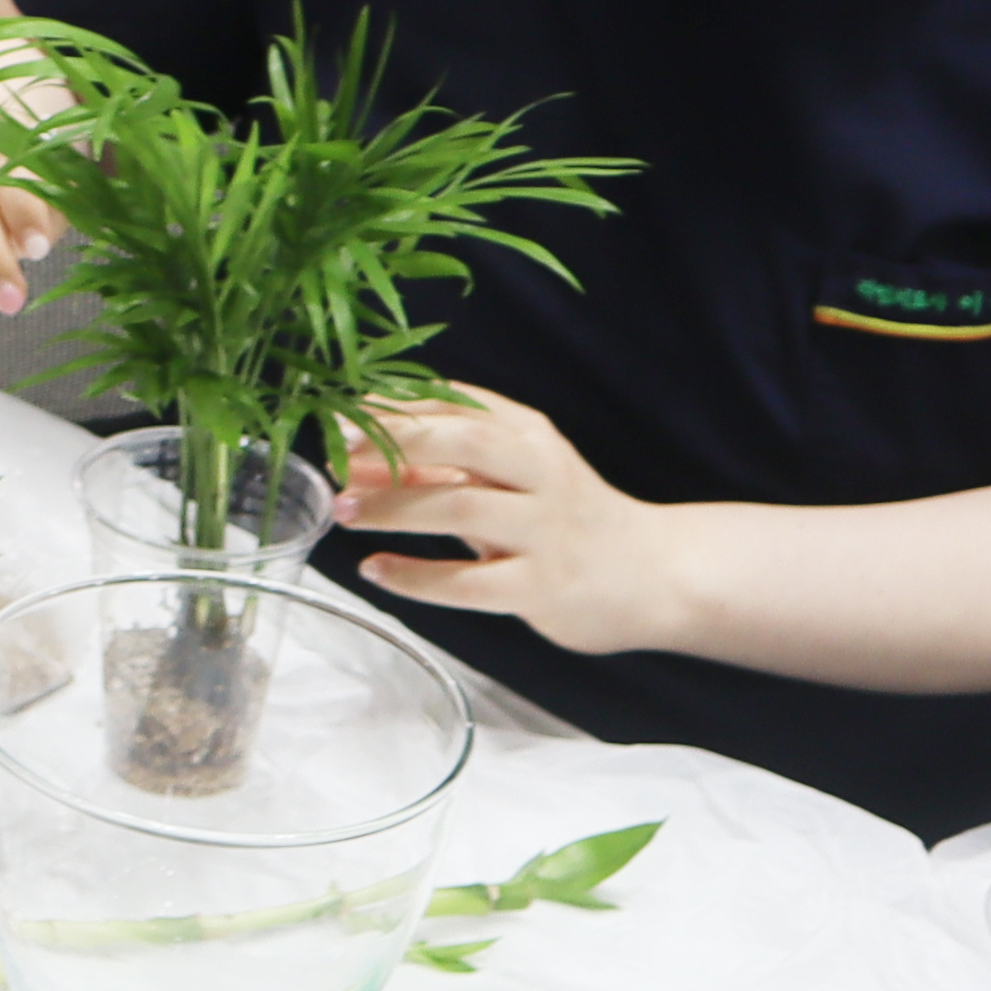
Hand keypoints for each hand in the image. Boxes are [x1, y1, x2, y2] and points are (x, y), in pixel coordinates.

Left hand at [345, 389, 696, 657]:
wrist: (656, 575)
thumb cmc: (566, 518)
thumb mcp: (512, 477)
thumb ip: (441, 466)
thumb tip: (354, 458)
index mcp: (530, 435)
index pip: (458, 404)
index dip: (394, 406)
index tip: (338, 411)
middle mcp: (541, 474)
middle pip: (465, 441)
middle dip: (394, 442)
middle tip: (334, 451)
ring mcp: (545, 531)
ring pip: (462, 509)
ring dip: (394, 508)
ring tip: (344, 511)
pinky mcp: (542, 587)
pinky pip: (469, 582)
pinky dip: (416, 577)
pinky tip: (375, 571)